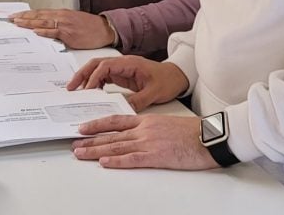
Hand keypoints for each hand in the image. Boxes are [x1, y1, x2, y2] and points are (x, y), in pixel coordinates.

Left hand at [10, 9, 113, 48]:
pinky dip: (44, 31)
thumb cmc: (89, 27)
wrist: (104, 29)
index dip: (26, 14)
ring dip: (29, 22)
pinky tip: (36, 30)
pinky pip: (54, 32)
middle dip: (23, 17)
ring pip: (43, 22)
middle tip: (10, 18)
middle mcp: (61, 16)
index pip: (40, 12)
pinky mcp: (69, 34)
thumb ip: (59, 24)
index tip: (15, 15)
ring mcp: (64, 24)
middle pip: (38, 15)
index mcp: (61, 14)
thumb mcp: (72, 21)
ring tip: (17, 22)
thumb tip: (46, 29)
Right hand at [66, 55, 187, 111]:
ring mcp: (121, 68)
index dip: (93, 78)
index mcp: (129, 64)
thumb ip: (139, 100)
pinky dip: (94, 82)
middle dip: (82, 74)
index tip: (86, 91)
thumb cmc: (167, 80)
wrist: (176, 76)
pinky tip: (89, 93)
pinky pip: (104, 76)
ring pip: (98, 69)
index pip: (105, 66)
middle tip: (70, 87)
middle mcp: (123, 63)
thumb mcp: (154, 92)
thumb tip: (123, 109)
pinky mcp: (122, 75)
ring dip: (86, 78)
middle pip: (96, 63)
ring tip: (75, 91)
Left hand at [72, 114, 218, 169]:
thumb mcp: (167, 124)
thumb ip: (150, 128)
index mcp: (146, 120)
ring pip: (117, 147)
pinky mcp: (156, 156)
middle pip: (112, 135)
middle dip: (91, 140)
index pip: (116, 121)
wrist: (209, 136)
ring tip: (80, 153)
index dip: (98, 124)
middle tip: (74, 144)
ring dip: (96, 151)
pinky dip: (116, 162)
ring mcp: (149, 142)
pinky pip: (132, 159)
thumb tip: (136, 135)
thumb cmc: (191, 132)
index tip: (83, 127)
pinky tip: (104, 163)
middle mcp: (144, 129)